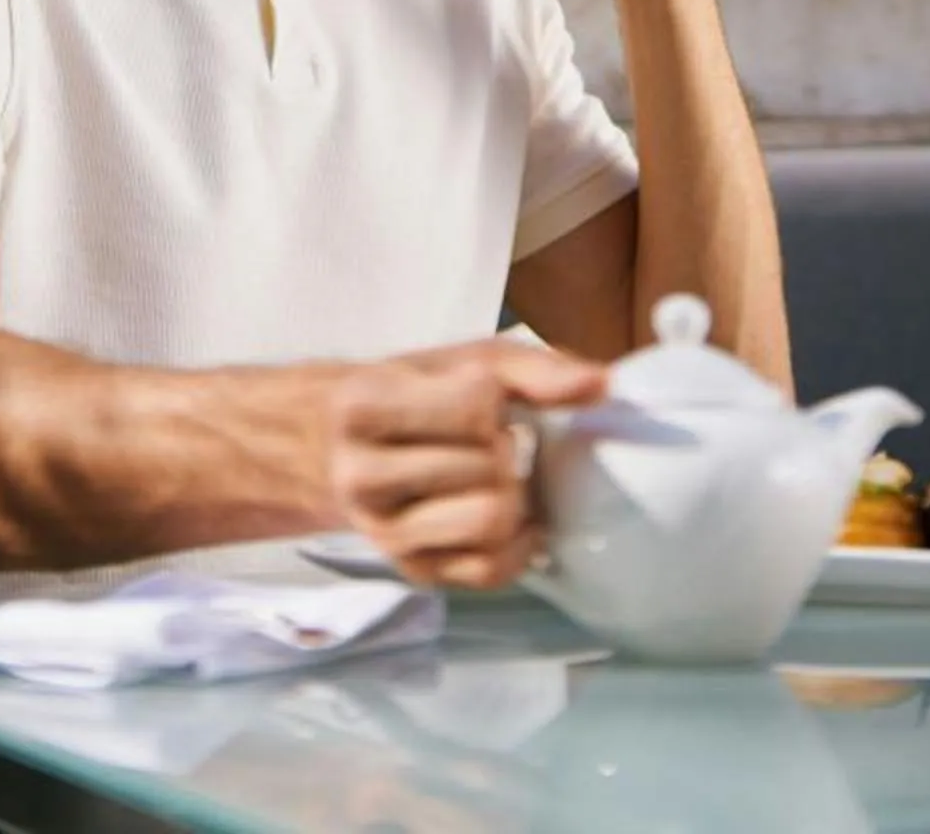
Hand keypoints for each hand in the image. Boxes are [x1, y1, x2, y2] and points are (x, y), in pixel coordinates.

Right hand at [326, 338, 608, 590]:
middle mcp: (361, 476)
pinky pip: (490, 570)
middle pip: (489, 469)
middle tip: (490, 439)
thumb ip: (530, 367)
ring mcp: (383, 532)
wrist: (329, 446)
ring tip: (498, 476)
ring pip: (492, 521)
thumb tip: (600, 384)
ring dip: (514, 495)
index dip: (494, 402)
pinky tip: (509, 515)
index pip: (473, 409)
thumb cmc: (407, 392)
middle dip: (507, 449)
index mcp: (362, 407)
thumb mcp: (456, 360)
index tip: (477, 399)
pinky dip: (517, 544)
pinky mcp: (410, 570)